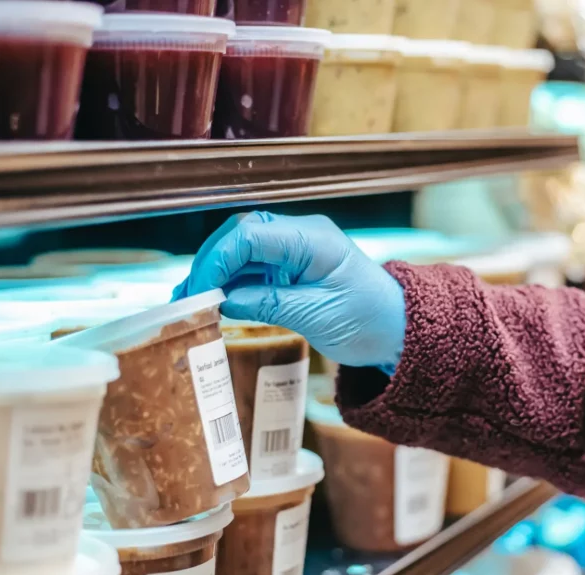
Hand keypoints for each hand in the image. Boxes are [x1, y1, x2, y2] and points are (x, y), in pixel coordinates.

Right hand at [174, 211, 406, 372]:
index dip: (217, 260)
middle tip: (188, 297)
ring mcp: (295, 251)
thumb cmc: (369, 319)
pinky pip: (252, 268)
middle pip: (240, 235)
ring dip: (215, 273)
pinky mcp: (291, 269)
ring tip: (190, 301)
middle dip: (210, 263)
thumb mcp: (318, 316)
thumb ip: (269, 304)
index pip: (250, 235)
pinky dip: (230, 283)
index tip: (200, 292)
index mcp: (313, 239)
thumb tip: (224, 301)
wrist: (396, 329)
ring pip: (242, 251)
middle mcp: (302, 237)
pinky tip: (212, 301)